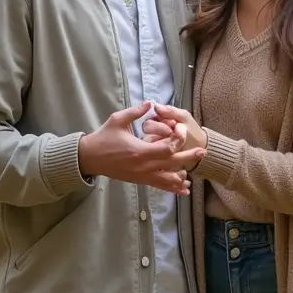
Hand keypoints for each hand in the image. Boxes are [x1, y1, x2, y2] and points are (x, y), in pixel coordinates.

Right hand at [78, 101, 203, 194]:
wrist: (90, 158)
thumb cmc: (103, 137)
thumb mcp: (118, 120)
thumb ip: (136, 112)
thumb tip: (151, 103)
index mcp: (140, 151)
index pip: (168, 148)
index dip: (178, 138)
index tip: (180, 128)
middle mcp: (144, 166)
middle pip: (173, 165)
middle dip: (189, 157)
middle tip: (202, 151)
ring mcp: (142, 176)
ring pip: (168, 179)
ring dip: (182, 175)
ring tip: (194, 172)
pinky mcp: (140, 180)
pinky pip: (159, 186)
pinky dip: (172, 188)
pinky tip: (183, 189)